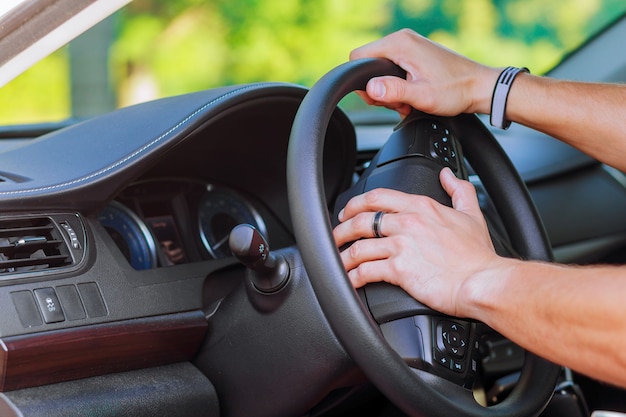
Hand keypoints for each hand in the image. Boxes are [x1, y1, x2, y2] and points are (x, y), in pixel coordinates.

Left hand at [333, 168, 500, 316]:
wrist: (484, 283)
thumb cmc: (478, 256)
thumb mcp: (472, 214)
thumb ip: (459, 190)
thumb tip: (447, 174)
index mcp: (421, 207)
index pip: (378, 196)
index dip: (356, 203)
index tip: (348, 211)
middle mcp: (408, 223)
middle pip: (361, 220)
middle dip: (342, 229)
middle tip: (336, 237)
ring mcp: (402, 246)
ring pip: (359, 246)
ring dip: (343, 255)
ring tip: (338, 262)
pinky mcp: (400, 270)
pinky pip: (366, 271)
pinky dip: (353, 277)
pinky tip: (350, 281)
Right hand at [349, 29, 498, 116]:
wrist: (480, 87)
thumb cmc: (456, 90)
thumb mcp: (421, 95)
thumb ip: (393, 91)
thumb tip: (370, 88)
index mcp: (400, 44)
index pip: (358, 57)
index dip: (362, 82)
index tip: (380, 97)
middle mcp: (403, 39)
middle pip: (369, 65)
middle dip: (378, 89)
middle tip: (398, 102)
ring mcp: (410, 46)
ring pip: (381, 69)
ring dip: (390, 90)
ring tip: (408, 101)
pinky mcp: (415, 54)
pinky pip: (394, 69)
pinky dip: (399, 86)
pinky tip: (412, 96)